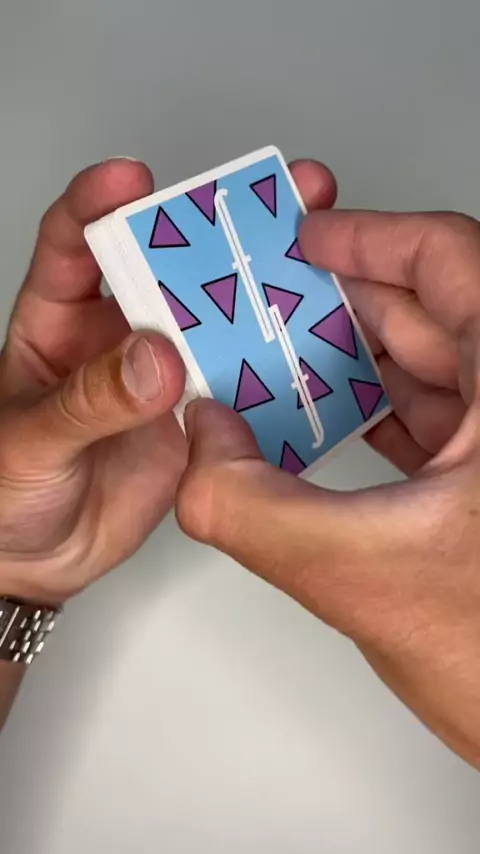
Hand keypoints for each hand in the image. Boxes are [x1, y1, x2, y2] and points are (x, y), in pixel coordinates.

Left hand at [0, 157, 336, 605]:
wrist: (38, 558)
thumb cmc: (4, 492)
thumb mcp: (29, 439)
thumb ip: (88, 400)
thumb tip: (154, 358)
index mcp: (57, 323)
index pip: (74, 243)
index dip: (101, 202)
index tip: (133, 180)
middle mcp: (116, 336)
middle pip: (166, 266)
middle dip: (213, 231)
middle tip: (263, 204)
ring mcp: (161, 376)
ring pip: (213, 320)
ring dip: (256, 293)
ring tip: (306, 267)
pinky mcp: (195, 417)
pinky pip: (237, 383)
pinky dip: (272, 366)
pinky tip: (308, 347)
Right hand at [177, 205, 479, 767]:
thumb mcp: (363, 575)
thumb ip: (252, 506)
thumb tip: (198, 445)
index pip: (452, 262)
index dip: (371, 237)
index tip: (306, 239)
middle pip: (431, 310)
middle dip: (341, 302)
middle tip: (268, 298)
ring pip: (431, 363)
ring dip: (353, 357)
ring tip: (279, 354)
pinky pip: (434, 414)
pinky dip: (376, 407)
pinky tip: (322, 415)